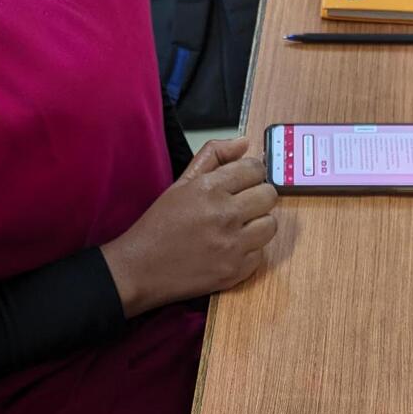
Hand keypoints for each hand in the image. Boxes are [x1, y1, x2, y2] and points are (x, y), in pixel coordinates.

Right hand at [101, 137, 277, 316]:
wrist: (142, 268)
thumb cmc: (160, 225)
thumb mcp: (181, 182)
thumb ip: (214, 156)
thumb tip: (244, 142)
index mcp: (209, 188)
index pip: (255, 169)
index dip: (252, 173)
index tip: (244, 181)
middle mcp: (224, 215)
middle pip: (269, 195)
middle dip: (258, 196)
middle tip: (242, 204)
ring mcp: (232, 245)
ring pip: (270, 224)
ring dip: (258, 223)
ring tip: (238, 227)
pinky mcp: (236, 271)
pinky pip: (261, 253)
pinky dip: (249, 250)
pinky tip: (230, 248)